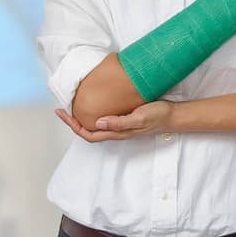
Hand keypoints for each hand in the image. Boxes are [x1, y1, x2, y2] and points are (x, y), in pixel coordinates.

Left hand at [56, 101, 174, 142]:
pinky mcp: (126, 117)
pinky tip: (95, 102)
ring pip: (96, 125)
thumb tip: (98, 122)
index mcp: (117, 132)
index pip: (89, 134)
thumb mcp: (138, 117)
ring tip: (74, 105)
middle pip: (89, 131)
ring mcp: (121, 125)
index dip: (73, 126)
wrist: (173, 115)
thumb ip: (119, 122)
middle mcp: (117, 131)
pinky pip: (105, 118)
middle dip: (73, 121)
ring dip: (83, 117)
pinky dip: (95, 111)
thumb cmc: (158, 117)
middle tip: (63, 109)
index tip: (63, 113)